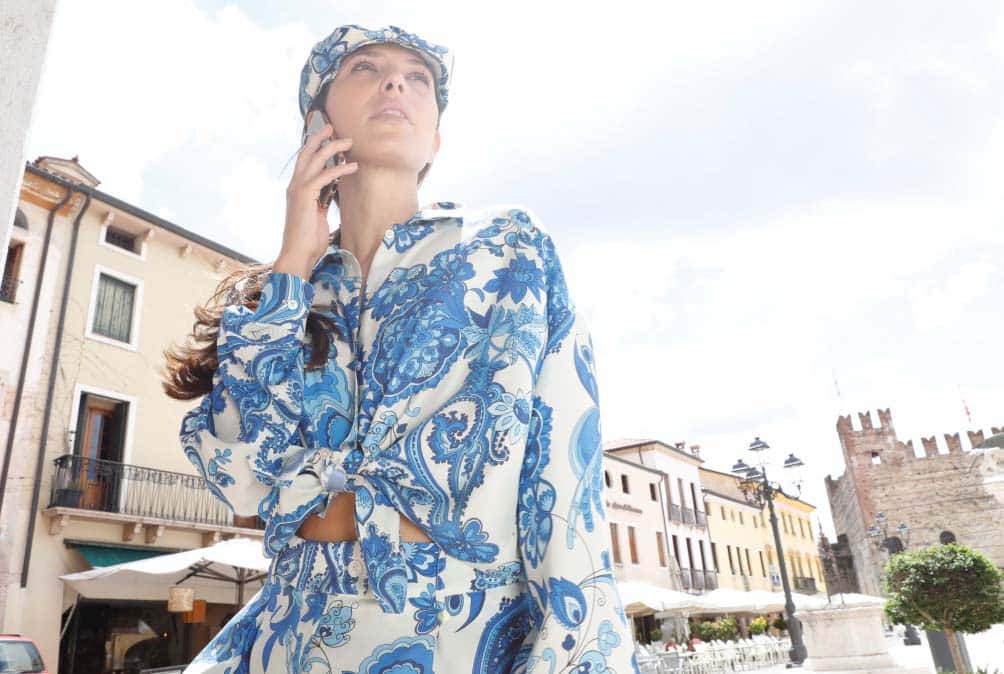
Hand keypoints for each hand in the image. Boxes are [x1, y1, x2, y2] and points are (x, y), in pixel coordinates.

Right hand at [277, 123, 357, 278]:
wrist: (298, 254)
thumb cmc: (308, 240)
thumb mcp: (317, 217)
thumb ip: (320, 203)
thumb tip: (329, 197)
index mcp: (296, 190)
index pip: (305, 162)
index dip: (315, 147)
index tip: (328, 138)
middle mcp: (294, 185)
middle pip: (306, 153)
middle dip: (320, 138)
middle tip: (334, 127)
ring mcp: (298, 189)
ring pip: (315, 160)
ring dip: (333, 148)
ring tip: (349, 142)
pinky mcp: (305, 196)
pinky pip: (324, 176)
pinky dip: (339, 169)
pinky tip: (353, 166)